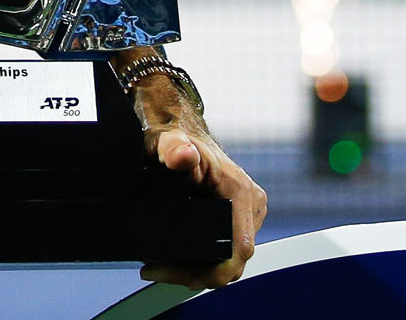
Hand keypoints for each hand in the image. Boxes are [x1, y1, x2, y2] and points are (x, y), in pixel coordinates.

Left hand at [131, 76, 267, 289]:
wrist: (179, 132)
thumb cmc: (174, 136)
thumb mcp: (166, 140)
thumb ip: (173, 148)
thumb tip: (183, 155)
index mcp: (240, 191)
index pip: (238, 248)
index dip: (209, 270)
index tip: (171, 271)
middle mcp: (250, 206)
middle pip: (231, 260)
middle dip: (194, 272)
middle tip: (154, 269)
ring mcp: (246, 214)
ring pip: (226, 259)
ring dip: (194, 268)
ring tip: (157, 265)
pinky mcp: (237, 220)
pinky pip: (223, 250)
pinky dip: (198, 258)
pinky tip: (171, 258)